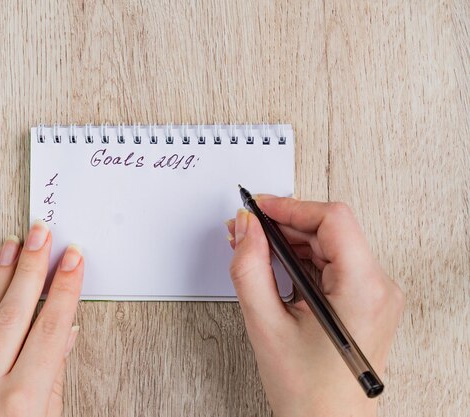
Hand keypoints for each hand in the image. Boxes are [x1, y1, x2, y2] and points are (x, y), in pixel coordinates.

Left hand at [0, 221, 83, 416]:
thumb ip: (54, 382)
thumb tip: (63, 335)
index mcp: (22, 403)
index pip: (50, 329)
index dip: (65, 289)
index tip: (74, 259)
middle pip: (16, 312)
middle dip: (32, 266)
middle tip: (43, 232)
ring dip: (1, 274)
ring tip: (13, 243)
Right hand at [226, 196, 403, 416]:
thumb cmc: (308, 392)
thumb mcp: (266, 323)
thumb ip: (249, 267)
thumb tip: (245, 228)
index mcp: (364, 289)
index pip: (332, 219)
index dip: (290, 207)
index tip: (259, 207)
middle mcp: (379, 287)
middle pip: (330, 230)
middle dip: (284, 225)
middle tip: (247, 230)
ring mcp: (375, 294)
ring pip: (330, 245)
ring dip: (290, 243)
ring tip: (254, 251)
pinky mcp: (365, 301)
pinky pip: (333, 265)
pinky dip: (301, 260)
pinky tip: (275, 267)